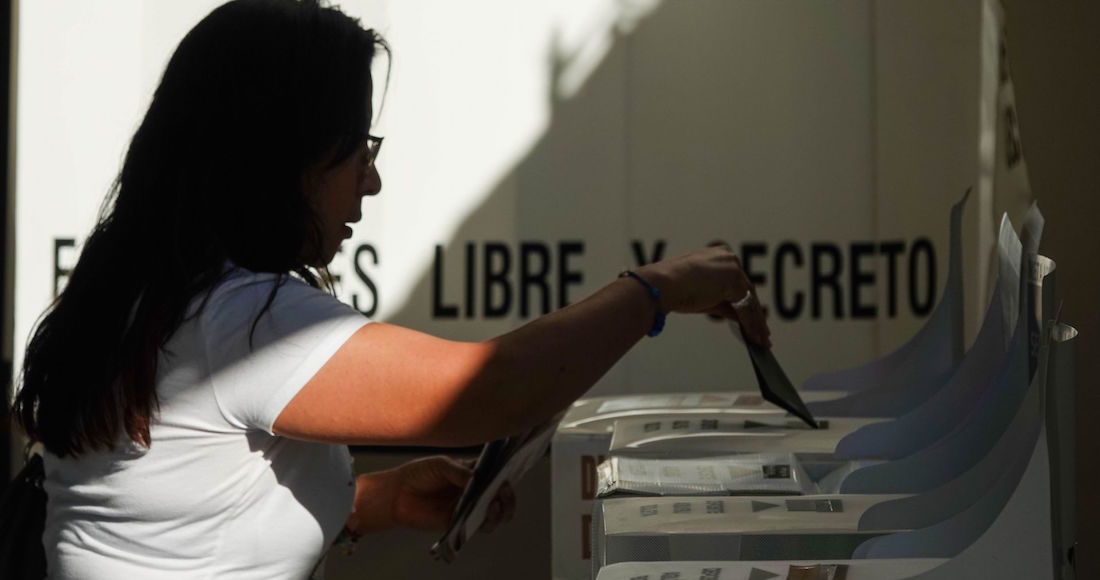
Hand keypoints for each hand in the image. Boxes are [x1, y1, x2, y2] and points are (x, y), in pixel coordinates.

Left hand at [346, 456, 515, 534]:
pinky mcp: (458, 523)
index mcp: (471, 473)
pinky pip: (477, 526)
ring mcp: (467, 507)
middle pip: (499, 496)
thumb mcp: (440, 465)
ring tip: (494, 507)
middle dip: (507, 497)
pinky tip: (482, 517)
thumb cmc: (418, 474)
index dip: (504, 477)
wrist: (397, 494)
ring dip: (499, 512)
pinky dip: (484, 523)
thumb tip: (476, 480)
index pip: (494, 474)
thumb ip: (460, 472)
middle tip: (504, 495)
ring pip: (492, 513)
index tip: (506, 478)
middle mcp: (472, 491)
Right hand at [637, 246, 770, 346]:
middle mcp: (728, 258)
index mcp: (719, 255)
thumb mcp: (703, 295)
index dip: (745, 302)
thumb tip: (738, 316)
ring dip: (757, 323)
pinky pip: (745, 308)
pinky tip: (754, 337)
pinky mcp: (733, 282)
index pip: (737, 282)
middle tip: (762, 332)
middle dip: (755, 314)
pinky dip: (751, 324)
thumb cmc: (672, 289)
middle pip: (747, 291)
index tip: (753, 317)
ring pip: (749, 300)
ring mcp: (732, 268)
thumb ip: (722, 302)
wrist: (661, 285)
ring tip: (762, 340)